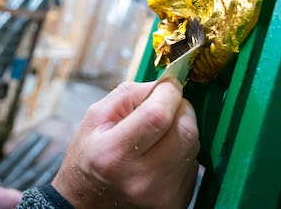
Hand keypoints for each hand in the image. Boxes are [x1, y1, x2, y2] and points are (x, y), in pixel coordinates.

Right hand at [51, 79, 199, 208]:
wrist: (86, 203)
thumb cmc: (89, 156)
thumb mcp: (95, 118)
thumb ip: (129, 94)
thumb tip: (166, 84)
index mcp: (114, 153)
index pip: (158, 115)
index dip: (169, 92)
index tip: (169, 83)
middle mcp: (141, 178)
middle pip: (185, 131)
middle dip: (182, 108)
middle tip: (168, 105)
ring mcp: (162, 195)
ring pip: (193, 146)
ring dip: (181, 130)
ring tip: (159, 133)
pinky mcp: (177, 203)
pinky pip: (193, 165)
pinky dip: (182, 152)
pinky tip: (162, 154)